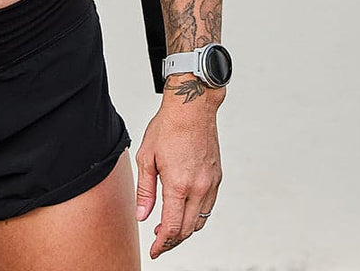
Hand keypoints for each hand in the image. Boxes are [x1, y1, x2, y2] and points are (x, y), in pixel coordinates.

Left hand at [134, 86, 222, 259]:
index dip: (162, 244)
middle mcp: (199, 188)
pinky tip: (183, 211)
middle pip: (187, 229)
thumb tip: (143, 216)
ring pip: (200, 221)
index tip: (154, 250)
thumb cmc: (168, 127)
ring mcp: (210, 184)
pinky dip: (195, 216)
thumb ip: (145, 190)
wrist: (192, 108)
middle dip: (172, 241)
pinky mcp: (216, 178)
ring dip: (185, 230)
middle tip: (159, 243)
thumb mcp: (146, 157)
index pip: (172, 227)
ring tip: (167, 228)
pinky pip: (207, 207)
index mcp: (179, 184)